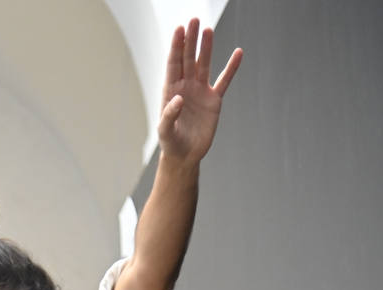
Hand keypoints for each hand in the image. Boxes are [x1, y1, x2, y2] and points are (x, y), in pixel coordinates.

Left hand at [157, 18, 242, 164]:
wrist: (185, 155)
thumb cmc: (171, 142)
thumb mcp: (165, 131)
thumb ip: (169, 115)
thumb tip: (178, 98)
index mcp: (170, 91)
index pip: (173, 64)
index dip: (176, 46)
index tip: (179, 29)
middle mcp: (185, 86)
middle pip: (188, 58)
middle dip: (190, 40)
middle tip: (193, 20)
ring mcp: (200, 91)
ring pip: (204, 64)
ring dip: (206, 48)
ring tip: (208, 29)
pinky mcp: (214, 100)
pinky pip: (224, 80)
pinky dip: (231, 67)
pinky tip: (238, 53)